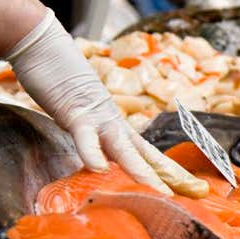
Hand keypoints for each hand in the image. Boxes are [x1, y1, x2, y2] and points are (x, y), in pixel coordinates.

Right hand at [5, 9, 207, 196]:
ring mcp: (96, 116)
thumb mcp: (78, 115)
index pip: (149, 153)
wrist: (42, 46)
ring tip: (159, 191)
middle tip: (197, 192)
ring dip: (142, 170)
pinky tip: (98, 168)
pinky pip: (84, 135)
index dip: (170, 171)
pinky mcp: (73, 111)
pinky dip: (91, 152)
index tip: (194, 188)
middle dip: (171, 175)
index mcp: (115, 125)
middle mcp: (112, 122)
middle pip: (147, 153)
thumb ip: (90, 136)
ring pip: (124, 147)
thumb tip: (98, 160)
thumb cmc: (58, 80)